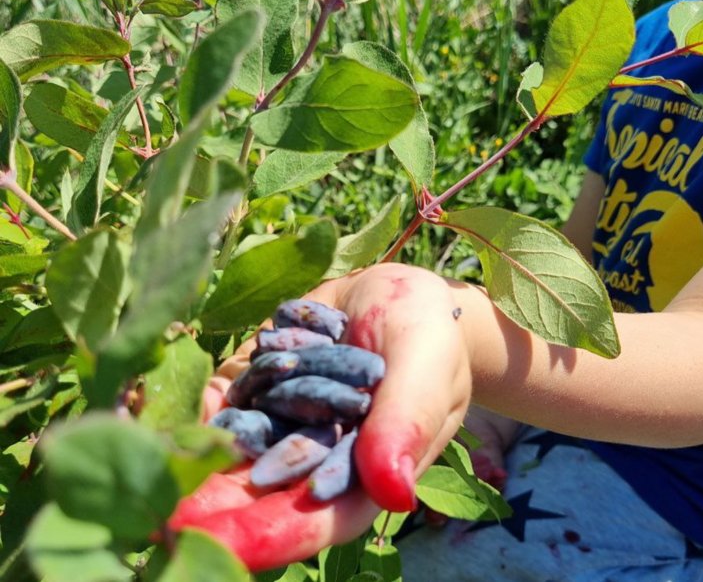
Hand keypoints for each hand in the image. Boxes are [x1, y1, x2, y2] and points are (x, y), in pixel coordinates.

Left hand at [168, 263, 472, 570]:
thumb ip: (406, 423)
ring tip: (141, 462)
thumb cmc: (427, 333)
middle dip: (211, 505)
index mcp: (365, 471)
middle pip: (261, 493)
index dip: (269, 534)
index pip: (317, 518)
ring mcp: (287, 420)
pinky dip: (198, 405)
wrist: (398, 292)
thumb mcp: (424, 368)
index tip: (217, 543)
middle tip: (157, 514)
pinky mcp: (265, 385)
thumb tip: (394, 493)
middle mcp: (318, 456)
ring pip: (235, 449)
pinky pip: (228, 399)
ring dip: (192, 458)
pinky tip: (161, 408)